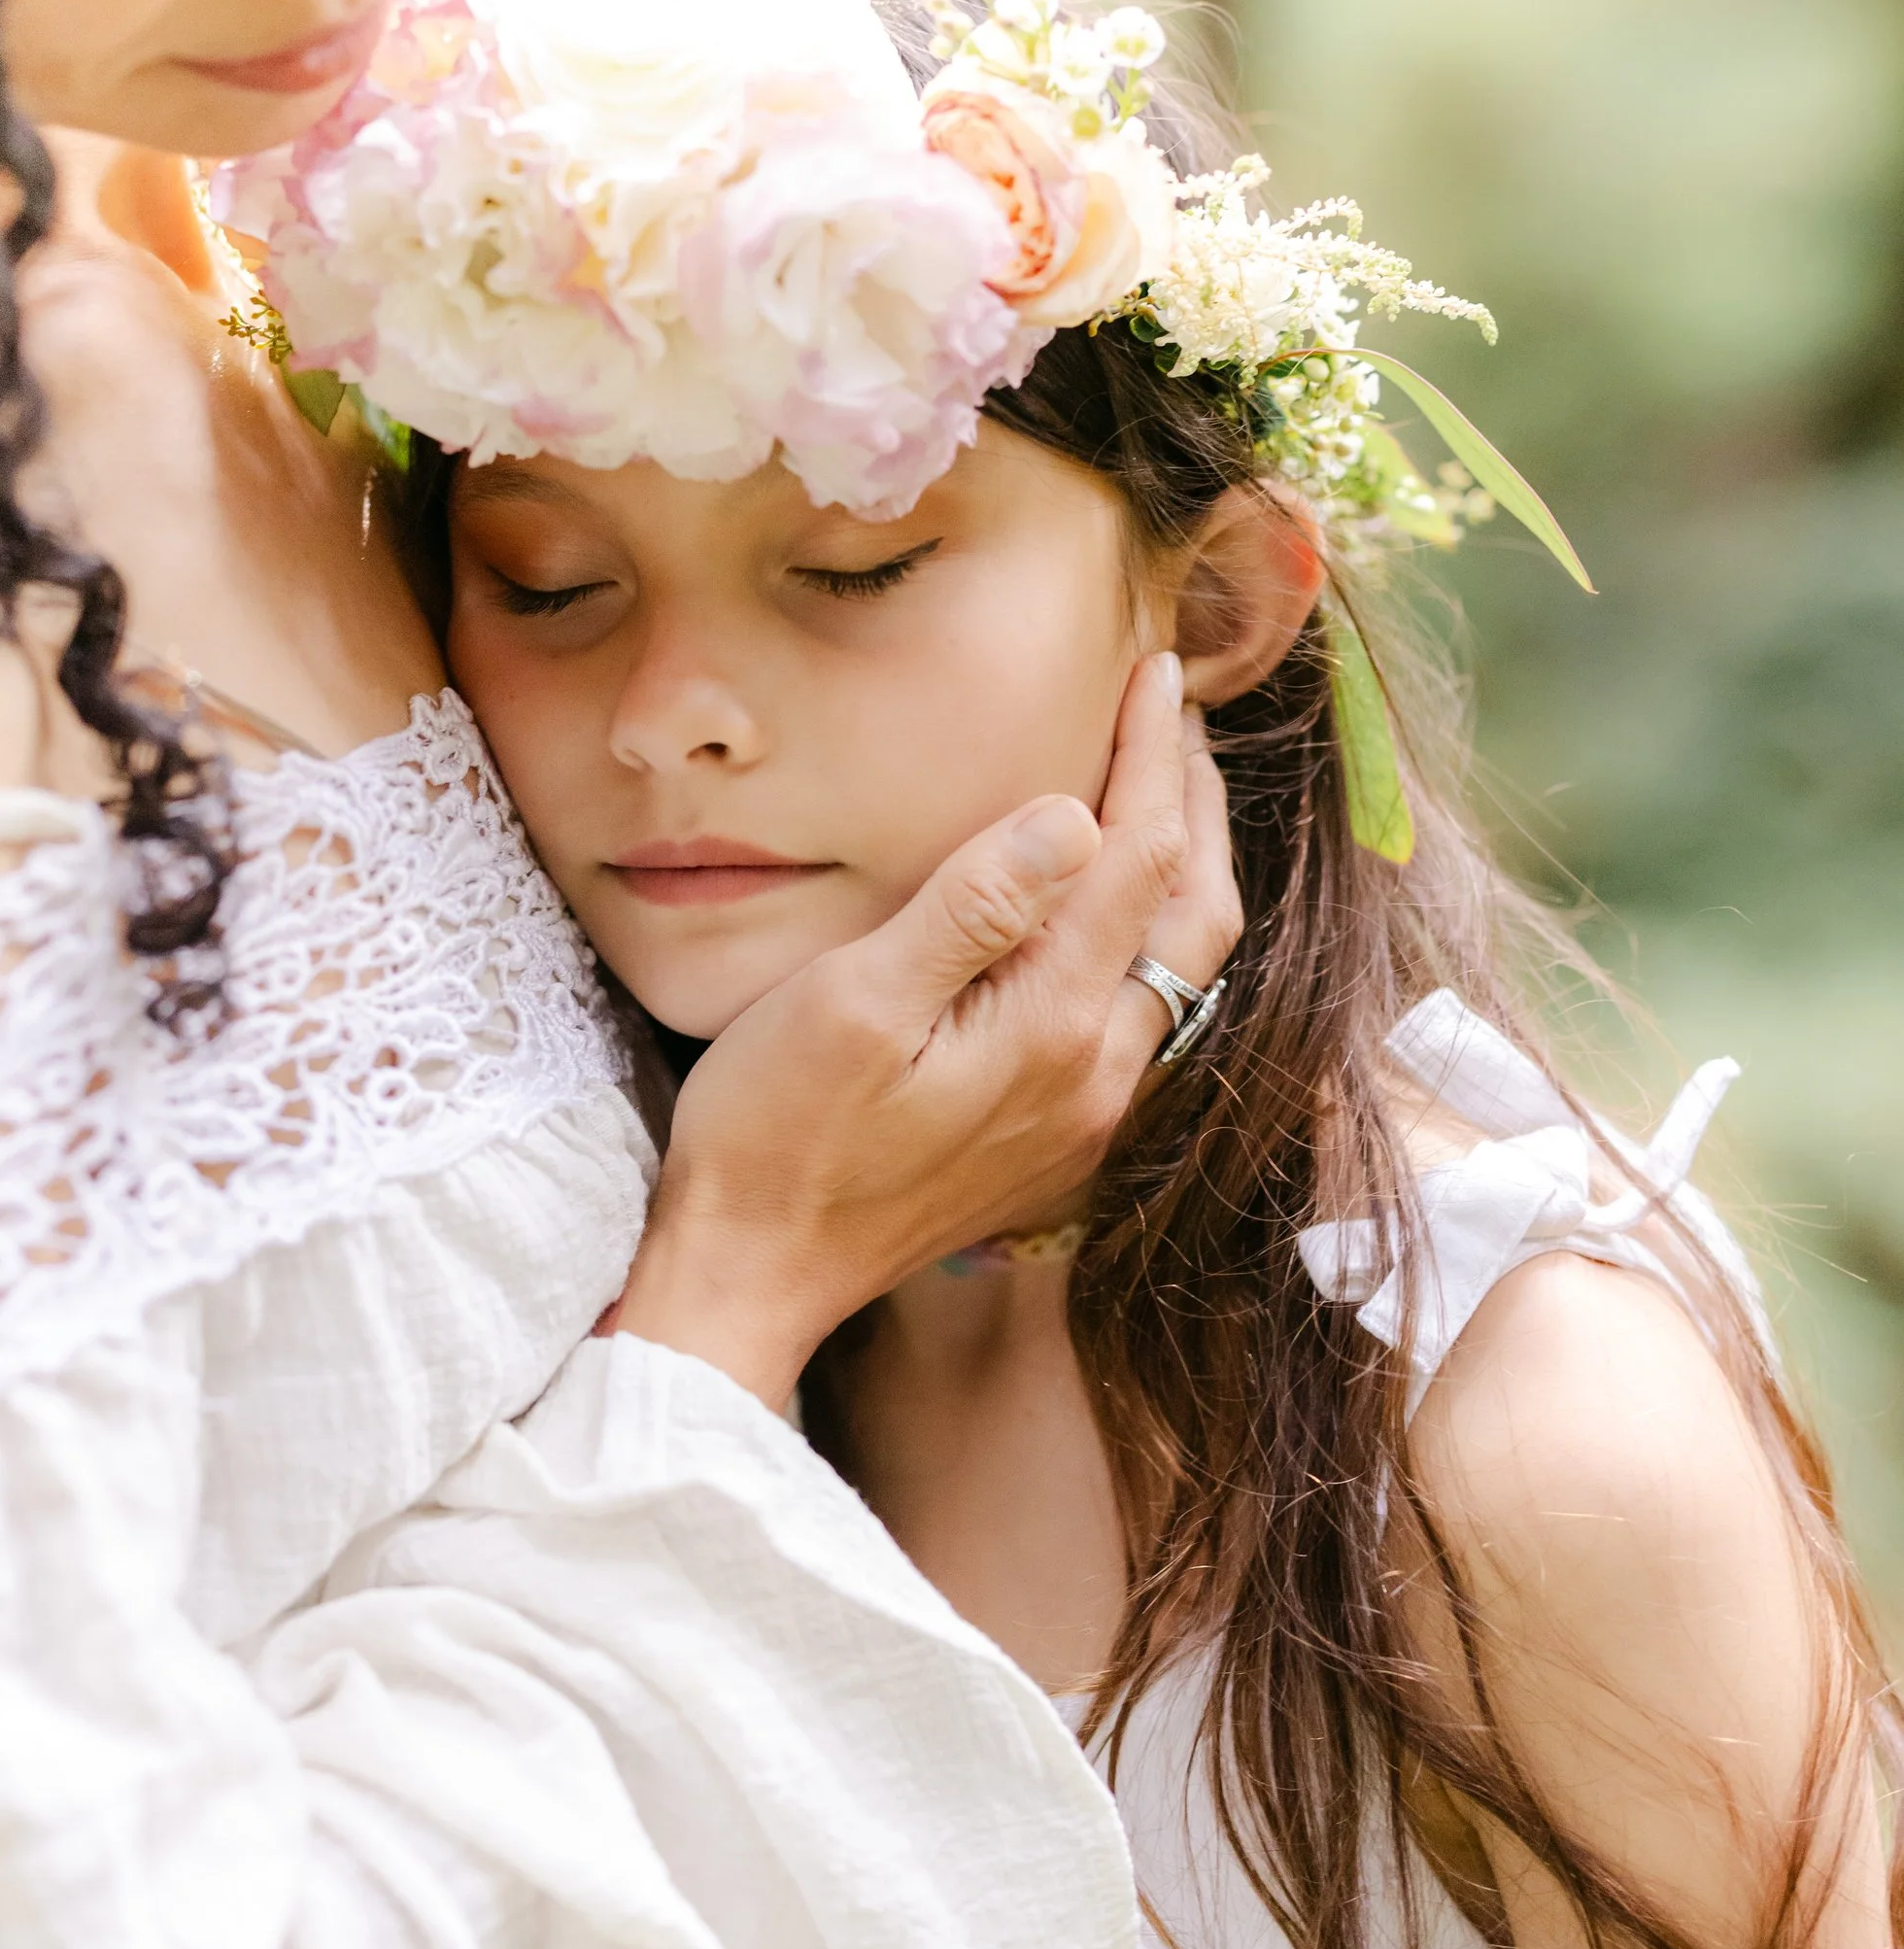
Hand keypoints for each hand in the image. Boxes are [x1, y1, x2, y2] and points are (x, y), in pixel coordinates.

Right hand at [611, 654, 1239, 1409]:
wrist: (752, 1276)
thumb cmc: (775, 1134)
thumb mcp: (851, 1002)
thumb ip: (971, 908)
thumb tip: (1075, 816)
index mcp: (1051, 1026)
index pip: (1137, 856)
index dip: (1150, 755)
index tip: (1153, 673)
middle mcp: (1096, 1076)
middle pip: (1194, 914)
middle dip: (1195, 804)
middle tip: (1177, 715)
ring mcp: (1087, 1118)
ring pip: (1185, 969)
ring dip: (1185, 869)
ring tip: (1165, 790)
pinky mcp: (1061, 1143)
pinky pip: (1149, 1016)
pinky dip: (1154, 935)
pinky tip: (1115, 909)